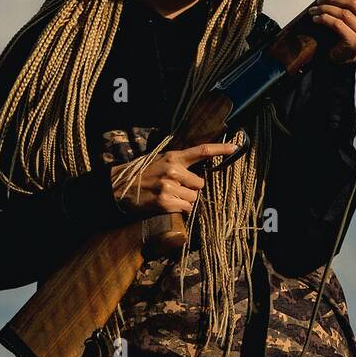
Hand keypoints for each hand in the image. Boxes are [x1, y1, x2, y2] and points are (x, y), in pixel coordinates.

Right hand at [110, 142, 235, 218]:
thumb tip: (200, 171)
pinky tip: (167, 204)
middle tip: (176, 188)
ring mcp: (169, 186)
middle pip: (200, 184)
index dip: (220, 149)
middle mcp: (173, 170)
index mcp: (174, 157)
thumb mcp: (161, 160)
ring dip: (185, 200)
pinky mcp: (165, 202)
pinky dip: (180, 209)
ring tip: (170, 196)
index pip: (202, 151)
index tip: (235, 147)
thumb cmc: (144, 174)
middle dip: (192, 189)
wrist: (120, 188)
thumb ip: (180, 163)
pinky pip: (185, 208)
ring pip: (193, 198)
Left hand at [308, 0, 355, 63]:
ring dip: (325, 9)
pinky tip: (317, 19)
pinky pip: (338, 25)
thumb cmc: (346, 36)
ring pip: (344, 13)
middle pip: (355, 3)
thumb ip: (355, 5)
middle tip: (321, 0)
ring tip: (316, 9)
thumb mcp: (355, 18)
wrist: (340, 59)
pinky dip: (325, 19)